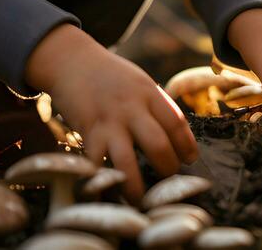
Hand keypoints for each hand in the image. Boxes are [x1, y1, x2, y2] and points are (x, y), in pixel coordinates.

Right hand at [25, 24, 197, 204]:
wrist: (71, 61)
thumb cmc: (109, 75)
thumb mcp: (138, 82)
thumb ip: (156, 105)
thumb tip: (176, 136)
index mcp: (148, 93)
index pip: (176, 123)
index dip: (187, 145)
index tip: (190, 160)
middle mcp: (131, 108)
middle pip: (158, 145)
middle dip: (167, 169)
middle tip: (167, 179)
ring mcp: (108, 121)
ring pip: (128, 162)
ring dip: (136, 186)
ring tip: (140, 200)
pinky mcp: (87, 132)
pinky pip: (97, 163)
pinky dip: (103, 180)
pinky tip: (109, 191)